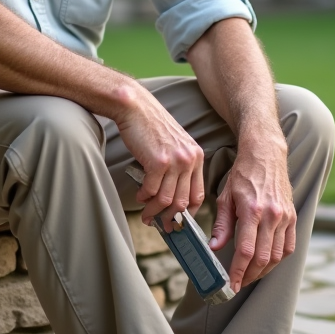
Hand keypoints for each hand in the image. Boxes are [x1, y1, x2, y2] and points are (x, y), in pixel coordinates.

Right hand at [113, 83, 204, 230]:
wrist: (135, 107)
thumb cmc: (151, 126)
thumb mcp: (174, 145)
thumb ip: (178, 168)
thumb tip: (171, 199)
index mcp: (196, 156)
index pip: (199, 194)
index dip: (189, 213)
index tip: (180, 221)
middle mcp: (189, 160)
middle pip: (183, 202)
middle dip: (171, 218)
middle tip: (161, 226)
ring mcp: (175, 161)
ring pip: (167, 200)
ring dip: (154, 212)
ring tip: (146, 216)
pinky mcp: (158, 162)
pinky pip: (151, 191)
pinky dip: (144, 198)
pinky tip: (139, 196)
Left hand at [209, 141, 295, 290]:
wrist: (266, 155)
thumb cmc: (243, 174)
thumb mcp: (226, 197)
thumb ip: (222, 224)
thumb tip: (214, 247)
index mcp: (252, 210)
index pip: (246, 250)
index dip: (238, 272)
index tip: (231, 284)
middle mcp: (272, 216)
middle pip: (263, 258)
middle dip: (250, 276)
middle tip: (238, 284)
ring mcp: (285, 217)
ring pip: (277, 256)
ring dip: (263, 271)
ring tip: (250, 275)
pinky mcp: (293, 216)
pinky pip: (289, 246)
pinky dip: (278, 258)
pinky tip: (267, 262)